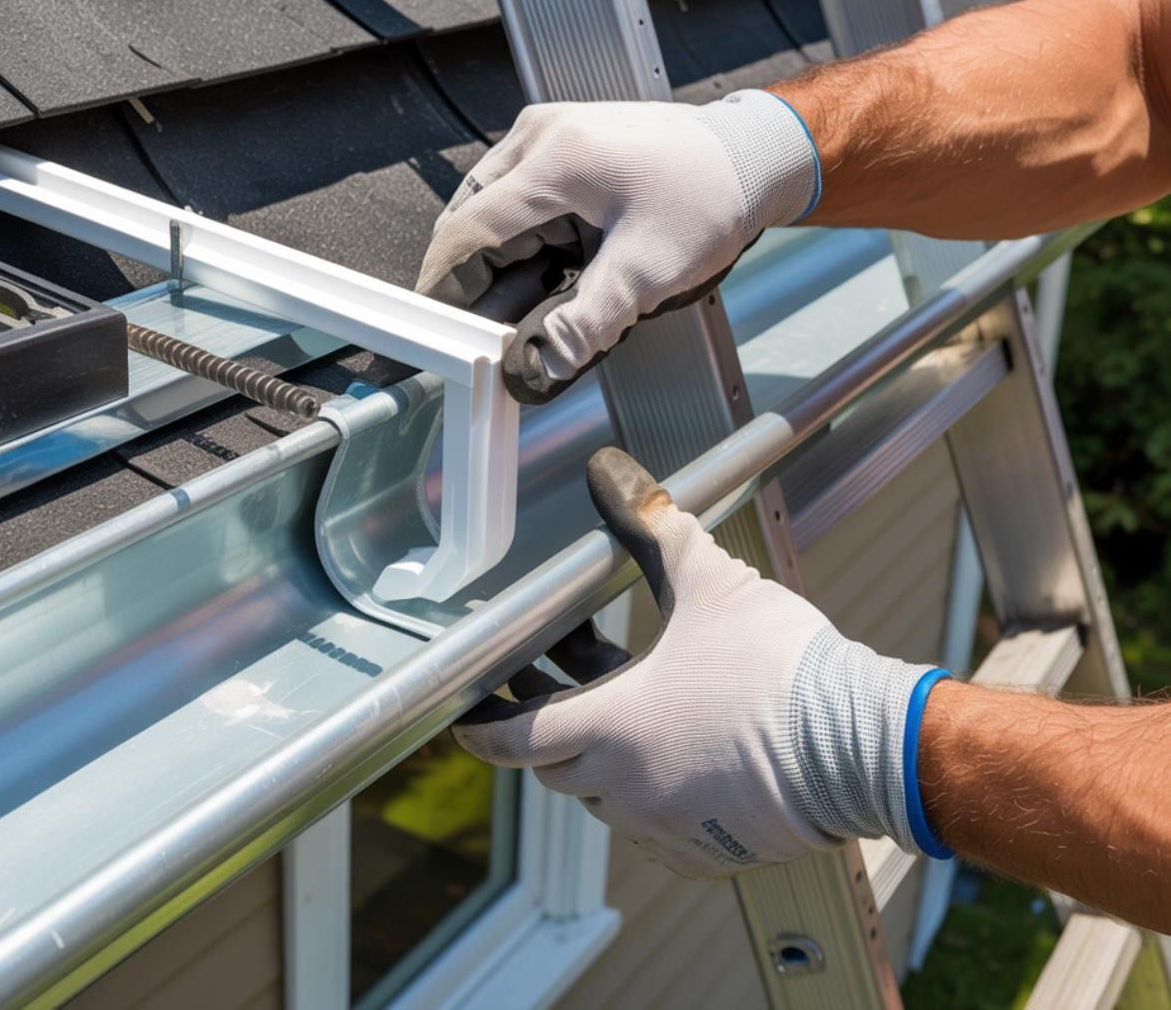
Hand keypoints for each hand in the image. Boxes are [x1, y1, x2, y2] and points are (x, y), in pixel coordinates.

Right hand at [418, 93, 818, 403]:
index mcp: (554, 160)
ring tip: (524, 313)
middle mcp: (538, 139)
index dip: (444, 290)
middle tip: (482, 338)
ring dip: (496, 268)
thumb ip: (587, 321)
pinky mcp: (557, 149)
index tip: (434, 333)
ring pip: (487, 216)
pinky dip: (517, 247)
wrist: (751, 156)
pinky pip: (513, 203)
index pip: (468, 234)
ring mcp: (545, 138)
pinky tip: (543, 280)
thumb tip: (540, 361)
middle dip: (471, 286)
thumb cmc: (710, 195)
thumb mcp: (648, 271)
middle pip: (469, 224)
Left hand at [453, 447, 945, 877]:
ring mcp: (667, 827)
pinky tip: (671, 756)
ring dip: (598, 756)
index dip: (483, 726)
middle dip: (542, 726)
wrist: (861, 745)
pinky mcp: (709, 850)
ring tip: (618, 703)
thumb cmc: (781, 670)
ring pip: (605, 798)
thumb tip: (613, 475)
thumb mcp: (709, 583)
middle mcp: (627, 790)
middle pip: (556, 767)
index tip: (465, 717)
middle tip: (546, 684)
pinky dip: (649, 795)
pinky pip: (656, 829)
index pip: (516, 738)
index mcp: (611, 729)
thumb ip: (654, 527)